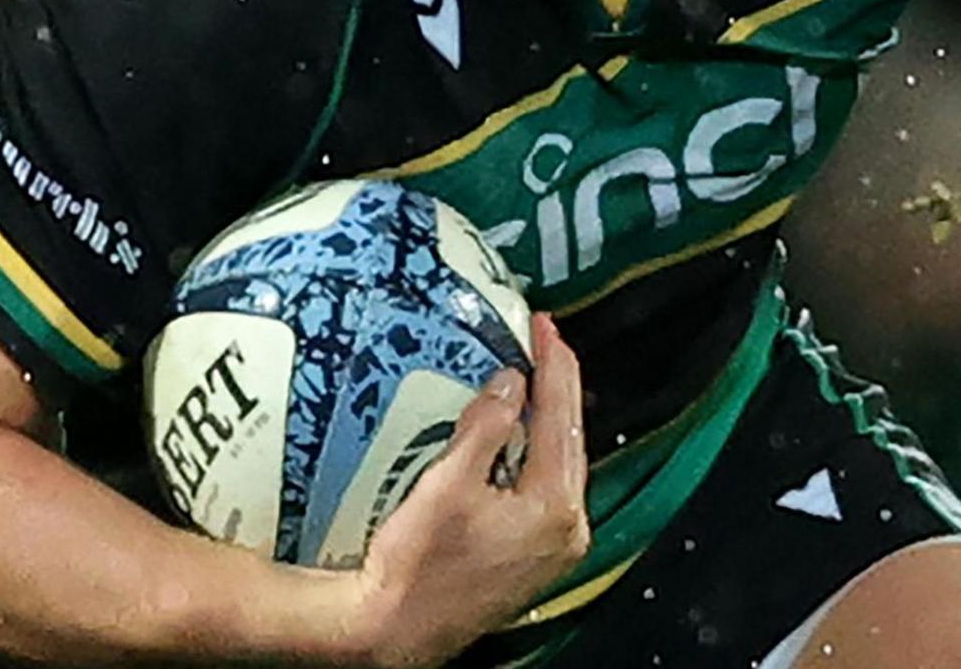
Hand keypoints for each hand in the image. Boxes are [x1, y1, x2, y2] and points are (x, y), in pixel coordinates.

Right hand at [349, 313, 590, 667]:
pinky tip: (519, 436)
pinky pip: (544, 489)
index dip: (553, 366)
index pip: (560, 418)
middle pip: (569, 439)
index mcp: (553, 508)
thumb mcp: (448, 484)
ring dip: (547, 420)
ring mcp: (552, 547)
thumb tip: (510, 382)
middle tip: (544, 343)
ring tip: (534, 377)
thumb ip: (485, 427)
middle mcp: (565, 529)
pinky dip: (535, 455)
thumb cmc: (415, 570)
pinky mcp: (532, 557)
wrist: (391, 631)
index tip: (545, 329)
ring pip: (559, 464)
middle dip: (556, 387)